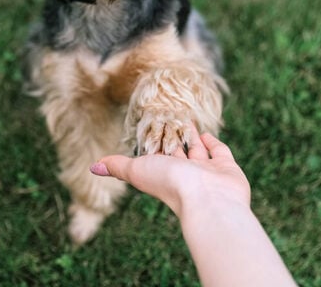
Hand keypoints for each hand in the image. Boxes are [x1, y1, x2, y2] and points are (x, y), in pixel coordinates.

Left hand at [90, 120, 249, 217]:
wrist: (208, 200)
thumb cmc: (171, 185)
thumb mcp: (137, 171)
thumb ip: (118, 167)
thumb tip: (93, 167)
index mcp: (164, 174)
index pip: (156, 156)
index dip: (153, 143)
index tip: (149, 128)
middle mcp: (185, 174)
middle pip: (176, 153)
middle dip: (172, 138)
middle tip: (169, 120)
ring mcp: (207, 172)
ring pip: (197, 151)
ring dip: (191, 137)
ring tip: (186, 121)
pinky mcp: (227, 169)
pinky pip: (219, 153)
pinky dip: (213, 143)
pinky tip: (205, 133)